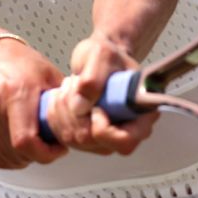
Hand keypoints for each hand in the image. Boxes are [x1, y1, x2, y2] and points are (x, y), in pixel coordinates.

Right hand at [0, 37, 68, 168]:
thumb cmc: (17, 62)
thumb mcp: (48, 73)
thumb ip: (63, 99)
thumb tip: (80, 121)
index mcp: (15, 91)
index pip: (26, 140)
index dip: (45, 153)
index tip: (58, 149)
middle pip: (17, 152)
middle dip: (38, 155)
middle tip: (49, 146)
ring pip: (5, 157)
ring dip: (24, 158)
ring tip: (34, 143)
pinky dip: (8, 155)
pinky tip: (18, 143)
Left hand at [46, 32, 156, 154]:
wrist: (102, 58)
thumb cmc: (109, 56)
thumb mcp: (102, 55)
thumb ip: (93, 79)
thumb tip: (80, 107)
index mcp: (141, 113)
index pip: (125, 141)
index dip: (104, 128)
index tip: (95, 106)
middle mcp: (126, 130)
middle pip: (93, 141)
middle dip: (75, 112)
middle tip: (75, 85)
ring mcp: (107, 137)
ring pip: (75, 140)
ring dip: (64, 111)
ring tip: (69, 87)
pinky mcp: (88, 137)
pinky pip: (65, 137)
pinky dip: (56, 116)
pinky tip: (62, 98)